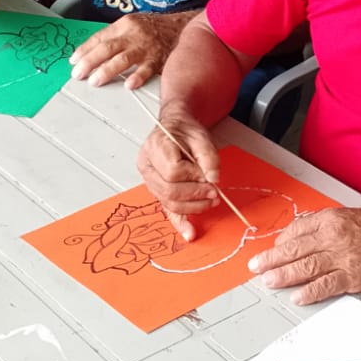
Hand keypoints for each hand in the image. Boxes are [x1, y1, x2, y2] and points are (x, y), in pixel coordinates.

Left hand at [69, 12, 186, 87]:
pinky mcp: (159, 58)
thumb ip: (114, 38)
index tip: (74, 61)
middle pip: (107, 48)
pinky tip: (130, 85)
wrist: (183, 25)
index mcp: (124, 25)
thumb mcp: (132, 25)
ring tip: (95, 81)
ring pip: (123, 59)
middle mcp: (133, 35)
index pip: (99, 37)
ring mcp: (146, 47)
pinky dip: (138, 77)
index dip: (84, 50)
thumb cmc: (154, 28)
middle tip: (78, 74)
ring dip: (107, 70)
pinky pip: (147, 69)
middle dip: (90, 61)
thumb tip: (91, 53)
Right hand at [135, 107, 221, 240]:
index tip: (208, 175)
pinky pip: (167, 210)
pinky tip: (189, 232)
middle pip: (169, 190)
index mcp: (156, 147)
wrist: (175, 128)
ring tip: (210, 200)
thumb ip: (208, 156)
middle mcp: (147, 165)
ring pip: (168, 202)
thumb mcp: (201, 136)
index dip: (193, 177)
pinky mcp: (157, 191)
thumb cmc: (184, 131)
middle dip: (195, 195)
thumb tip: (212, 179)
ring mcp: (150, 180)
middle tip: (213, 192)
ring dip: (193, 206)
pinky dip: (179, 222)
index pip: (173, 171)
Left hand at [248, 209, 360, 304]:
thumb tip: (303, 239)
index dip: (280, 243)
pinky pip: (326, 285)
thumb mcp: (351, 217)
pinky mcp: (354, 276)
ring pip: (304, 267)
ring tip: (268, 282)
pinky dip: (309, 292)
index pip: (296, 231)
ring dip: (283, 276)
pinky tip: (298, 297)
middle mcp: (333, 236)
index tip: (272, 251)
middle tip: (255, 267)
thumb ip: (327, 227)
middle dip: (271, 260)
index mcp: (331, 219)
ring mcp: (343, 257)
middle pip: (294, 250)